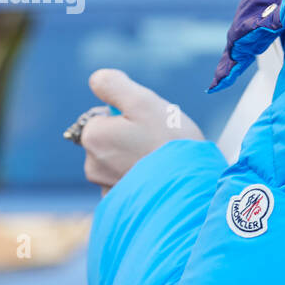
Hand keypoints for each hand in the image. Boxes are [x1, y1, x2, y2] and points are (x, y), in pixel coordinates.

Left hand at [79, 69, 203, 191]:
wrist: (192, 186)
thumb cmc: (170, 141)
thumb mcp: (143, 100)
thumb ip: (113, 84)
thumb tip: (97, 80)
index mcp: (93, 136)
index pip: (103, 115)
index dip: (127, 115)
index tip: (149, 123)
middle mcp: (92, 165)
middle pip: (110, 139)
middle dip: (130, 137)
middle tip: (158, 140)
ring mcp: (106, 187)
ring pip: (119, 161)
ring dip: (136, 158)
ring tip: (162, 159)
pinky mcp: (122, 204)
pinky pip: (128, 183)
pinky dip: (141, 178)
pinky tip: (159, 177)